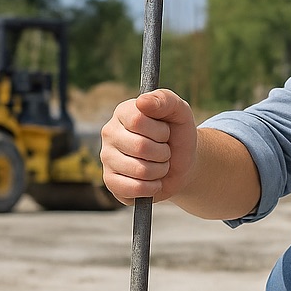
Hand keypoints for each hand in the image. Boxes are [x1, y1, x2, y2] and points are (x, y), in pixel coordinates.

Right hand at [100, 89, 196, 204]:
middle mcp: (110, 133)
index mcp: (124, 111)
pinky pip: (134, 189)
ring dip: (160, 170)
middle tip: (164, 150)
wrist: (183, 164)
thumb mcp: (180, 112)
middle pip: (140, 147)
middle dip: (163, 152)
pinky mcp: (110, 182)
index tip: (165, 131)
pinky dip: (152, 188)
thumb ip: (165, 100)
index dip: (160, 131)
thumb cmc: (178, 134)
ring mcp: (107, 158)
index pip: (138, 120)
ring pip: (140, 170)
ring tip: (160, 164)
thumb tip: (142, 101)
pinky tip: (153, 181)